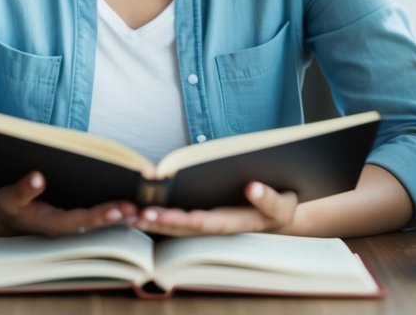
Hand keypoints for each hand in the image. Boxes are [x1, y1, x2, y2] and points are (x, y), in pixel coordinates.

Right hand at [0, 171, 136, 235]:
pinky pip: (101, 218)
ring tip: (143, 210)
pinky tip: (136, 207)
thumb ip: (23, 190)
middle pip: (96, 224)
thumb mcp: (8, 198)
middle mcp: (66, 227)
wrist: (11, 219)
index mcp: (50, 223)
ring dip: (122, 217)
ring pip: (102, 224)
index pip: (78, 221)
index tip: (117, 209)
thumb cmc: (11, 207)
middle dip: (116, 217)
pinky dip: (118, 214)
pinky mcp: (79, 219)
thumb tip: (37, 177)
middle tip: (136, 209)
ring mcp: (73, 224)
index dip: (98, 216)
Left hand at [134, 182, 297, 236]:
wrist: (283, 212)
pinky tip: (142, 210)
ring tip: (130, 216)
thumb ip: (269, 199)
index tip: (160, 214)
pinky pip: (181, 218)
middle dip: (160, 223)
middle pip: (185, 228)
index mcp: (236, 222)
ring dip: (156, 222)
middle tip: (135, 217)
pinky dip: (161, 216)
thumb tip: (252, 187)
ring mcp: (212, 221)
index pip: (204, 223)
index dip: (181, 220)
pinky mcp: (207, 215)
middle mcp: (220, 225)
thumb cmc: (283, 203)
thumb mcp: (284, 204)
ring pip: (179, 226)